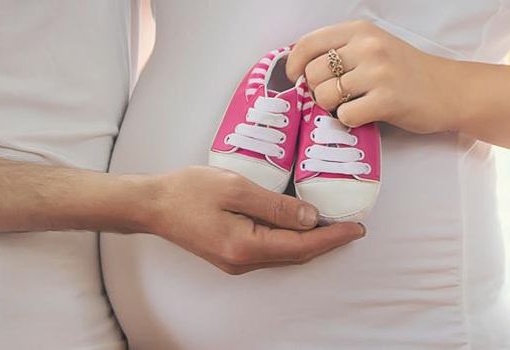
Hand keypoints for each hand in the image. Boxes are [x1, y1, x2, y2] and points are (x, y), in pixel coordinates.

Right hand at [128, 166, 365, 274]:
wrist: (152, 205)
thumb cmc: (188, 191)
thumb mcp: (235, 189)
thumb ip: (274, 205)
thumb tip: (309, 218)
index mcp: (246, 246)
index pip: (301, 245)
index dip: (332, 237)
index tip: (357, 228)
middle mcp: (244, 261)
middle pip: (296, 254)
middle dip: (327, 241)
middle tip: (352, 226)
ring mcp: (236, 261)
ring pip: (284, 255)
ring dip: (310, 242)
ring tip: (332, 224)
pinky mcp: (231, 255)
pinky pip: (271, 250)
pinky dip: (290, 240)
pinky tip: (298, 226)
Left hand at [286, 20, 468, 133]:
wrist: (450, 90)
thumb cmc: (407, 72)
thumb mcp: (374, 47)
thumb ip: (341, 51)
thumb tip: (299, 69)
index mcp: (360, 31)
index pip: (308, 43)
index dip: (294, 64)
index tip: (296, 78)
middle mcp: (368, 47)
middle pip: (313, 74)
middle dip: (318, 91)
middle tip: (338, 97)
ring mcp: (378, 73)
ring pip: (325, 96)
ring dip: (333, 107)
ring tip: (355, 104)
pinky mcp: (387, 100)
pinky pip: (345, 116)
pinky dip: (350, 121)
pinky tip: (367, 114)